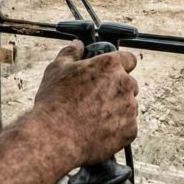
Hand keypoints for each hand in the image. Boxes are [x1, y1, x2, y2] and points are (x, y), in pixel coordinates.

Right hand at [32, 41, 138, 166]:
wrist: (54, 138)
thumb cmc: (54, 102)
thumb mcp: (56, 69)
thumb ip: (71, 52)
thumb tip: (78, 45)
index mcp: (110, 65)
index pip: (128, 59)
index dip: (120, 65)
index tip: (111, 73)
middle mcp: (125, 84)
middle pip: (129, 84)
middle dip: (116, 89)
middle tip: (95, 99)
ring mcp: (130, 109)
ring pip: (129, 106)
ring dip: (117, 109)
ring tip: (92, 117)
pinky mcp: (130, 131)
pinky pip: (127, 127)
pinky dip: (117, 129)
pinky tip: (97, 130)